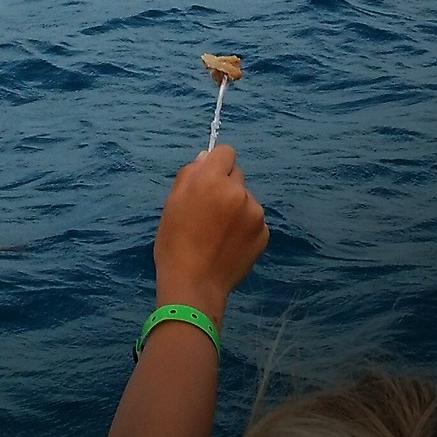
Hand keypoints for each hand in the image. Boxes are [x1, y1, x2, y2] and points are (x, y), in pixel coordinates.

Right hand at [151, 144, 267, 320]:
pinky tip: (229, 243)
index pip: (226, 152)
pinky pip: (254, 219)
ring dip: (235, 206)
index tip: (207, 179)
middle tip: (208, 209)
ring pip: (246, 198)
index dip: (215, 164)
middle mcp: (239, 193)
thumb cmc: (174, 241)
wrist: (194, 283)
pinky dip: (244, 226)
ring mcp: (255, 215)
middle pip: (236, 175)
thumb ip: (190, 174)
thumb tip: (206, 159)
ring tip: (218, 231)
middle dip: (225, 185)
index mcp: (213, 180)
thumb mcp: (172, 202)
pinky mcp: (264, 234)